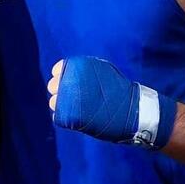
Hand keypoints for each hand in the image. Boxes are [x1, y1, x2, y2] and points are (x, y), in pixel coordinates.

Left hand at [48, 56, 175, 148]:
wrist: (131, 109)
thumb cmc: (118, 88)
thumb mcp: (103, 70)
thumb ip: (86, 70)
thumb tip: (70, 72)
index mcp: (79, 67)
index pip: (58, 69)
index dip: (62, 77)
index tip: (68, 82)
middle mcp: (71, 81)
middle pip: (53, 86)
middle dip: (59, 91)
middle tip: (70, 97)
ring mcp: (71, 99)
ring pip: (54, 102)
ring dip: (60, 104)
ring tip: (73, 108)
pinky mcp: (73, 117)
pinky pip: (59, 116)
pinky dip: (64, 116)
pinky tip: (74, 116)